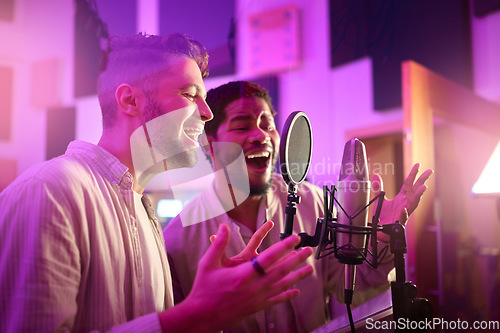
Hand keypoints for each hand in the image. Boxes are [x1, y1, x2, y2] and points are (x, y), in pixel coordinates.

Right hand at [182, 223, 312, 330]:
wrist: (202, 316)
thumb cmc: (204, 289)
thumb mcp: (208, 263)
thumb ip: (218, 244)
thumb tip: (223, 226)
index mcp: (243, 274)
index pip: (269, 257)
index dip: (284, 247)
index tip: (294, 239)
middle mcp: (254, 287)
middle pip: (281, 270)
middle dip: (296, 259)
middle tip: (308, 250)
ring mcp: (257, 298)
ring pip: (282, 285)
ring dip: (297, 275)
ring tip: (309, 268)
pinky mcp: (256, 307)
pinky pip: (275, 300)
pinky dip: (287, 295)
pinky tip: (296, 292)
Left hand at [372, 163, 432, 226]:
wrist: (380, 230)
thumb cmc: (383, 216)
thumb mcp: (380, 199)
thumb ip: (378, 187)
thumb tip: (375, 175)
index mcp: (401, 198)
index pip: (408, 184)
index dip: (413, 174)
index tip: (418, 165)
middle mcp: (405, 204)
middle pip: (415, 190)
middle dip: (422, 180)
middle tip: (429, 171)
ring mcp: (404, 213)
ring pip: (414, 203)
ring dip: (418, 195)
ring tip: (423, 187)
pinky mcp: (399, 222)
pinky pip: (402, 218)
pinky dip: (404, 213)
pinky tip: (404, 209)